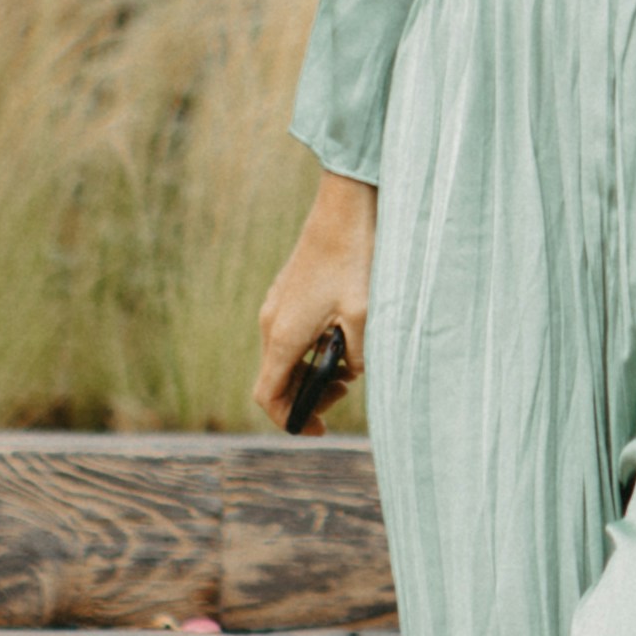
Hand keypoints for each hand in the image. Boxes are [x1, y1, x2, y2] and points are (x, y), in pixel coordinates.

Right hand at [255, 174, 375, 428]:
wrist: (344, 208)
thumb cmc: (356, 261)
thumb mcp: (366, 318)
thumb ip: (358, 358)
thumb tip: (351, 372)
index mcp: (284, 335)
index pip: (269, 396)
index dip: (291, 419)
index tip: (319, 427)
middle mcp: (271, 323)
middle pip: (277, 378)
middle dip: (307, 395)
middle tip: (344, 393)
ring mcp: (276, 305)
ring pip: (285, 356)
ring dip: (311, 370)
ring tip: (349, 365)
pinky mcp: (288, 293)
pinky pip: (292, 334)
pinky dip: (312, 347)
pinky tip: (344, 335)